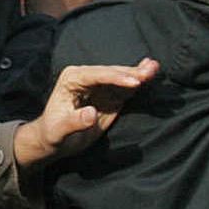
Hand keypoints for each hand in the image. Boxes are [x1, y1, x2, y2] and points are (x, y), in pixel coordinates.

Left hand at [12, 57, 159, 170]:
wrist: (54, 140)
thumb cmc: (53, 134)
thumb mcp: (59, 131)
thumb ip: (74, 122)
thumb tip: (91, 113)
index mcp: (72, 79)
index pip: (97, 75)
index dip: (116, 77)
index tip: (134, 82)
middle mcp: (86, 77)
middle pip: (112, 72)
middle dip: (132, 72)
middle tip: (151, 70)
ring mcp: (100, 85)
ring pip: (122, 77)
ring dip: (139, 74)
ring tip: (155, 68)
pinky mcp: (109, 95)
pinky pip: (126, 88)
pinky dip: (138, 83)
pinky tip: (150, 74)